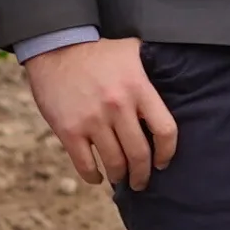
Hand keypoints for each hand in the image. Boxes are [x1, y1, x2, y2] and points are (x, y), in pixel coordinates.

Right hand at [24, 36, 179, 189]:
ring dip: (119, 176)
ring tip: (121, 178)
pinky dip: (92, 176)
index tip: (163, 162)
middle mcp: (118, 106)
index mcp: (138, 88)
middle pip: (139, 153)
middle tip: (142, 181)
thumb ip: (152, 67)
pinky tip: (97, 177)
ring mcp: (92, 120)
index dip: (167, 152)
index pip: (165, 130)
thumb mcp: (132, 51)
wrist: (55, 48)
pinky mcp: (69, 130)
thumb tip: (175, 76)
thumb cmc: (97, 52)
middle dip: (142, 174)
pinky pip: (84, 163)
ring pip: (114, 162)